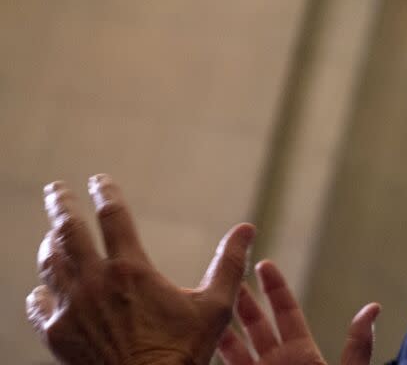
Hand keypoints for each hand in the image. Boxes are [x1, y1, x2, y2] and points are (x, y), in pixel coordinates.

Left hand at [26, 174, 255, 364]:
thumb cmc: (183, 352)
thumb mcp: (215, 306)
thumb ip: (229, 264)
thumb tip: (247, 229)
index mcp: (131, 270)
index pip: (112, 216)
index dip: (105, 193)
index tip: (99, 180)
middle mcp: (95, 283)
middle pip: (68, 231)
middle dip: (60, 205)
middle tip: (56, 190)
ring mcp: (71, 309)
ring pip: (51, 264)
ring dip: (50, 243)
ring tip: (51, 234)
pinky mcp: (57, 336)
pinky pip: (39, 305)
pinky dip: (40, 291)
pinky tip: (43, 288)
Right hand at [217, 260, 379, 364]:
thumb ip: (357, 347)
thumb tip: (373, 308)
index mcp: (303, 355)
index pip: (286, 313)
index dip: (274, 287)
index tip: (262, 262)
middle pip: (255, 325)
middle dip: (240, 300)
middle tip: (224, 274)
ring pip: (234, 350)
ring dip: (220, 327)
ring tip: (204, 306)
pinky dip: (211, 357)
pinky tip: (197, 344)